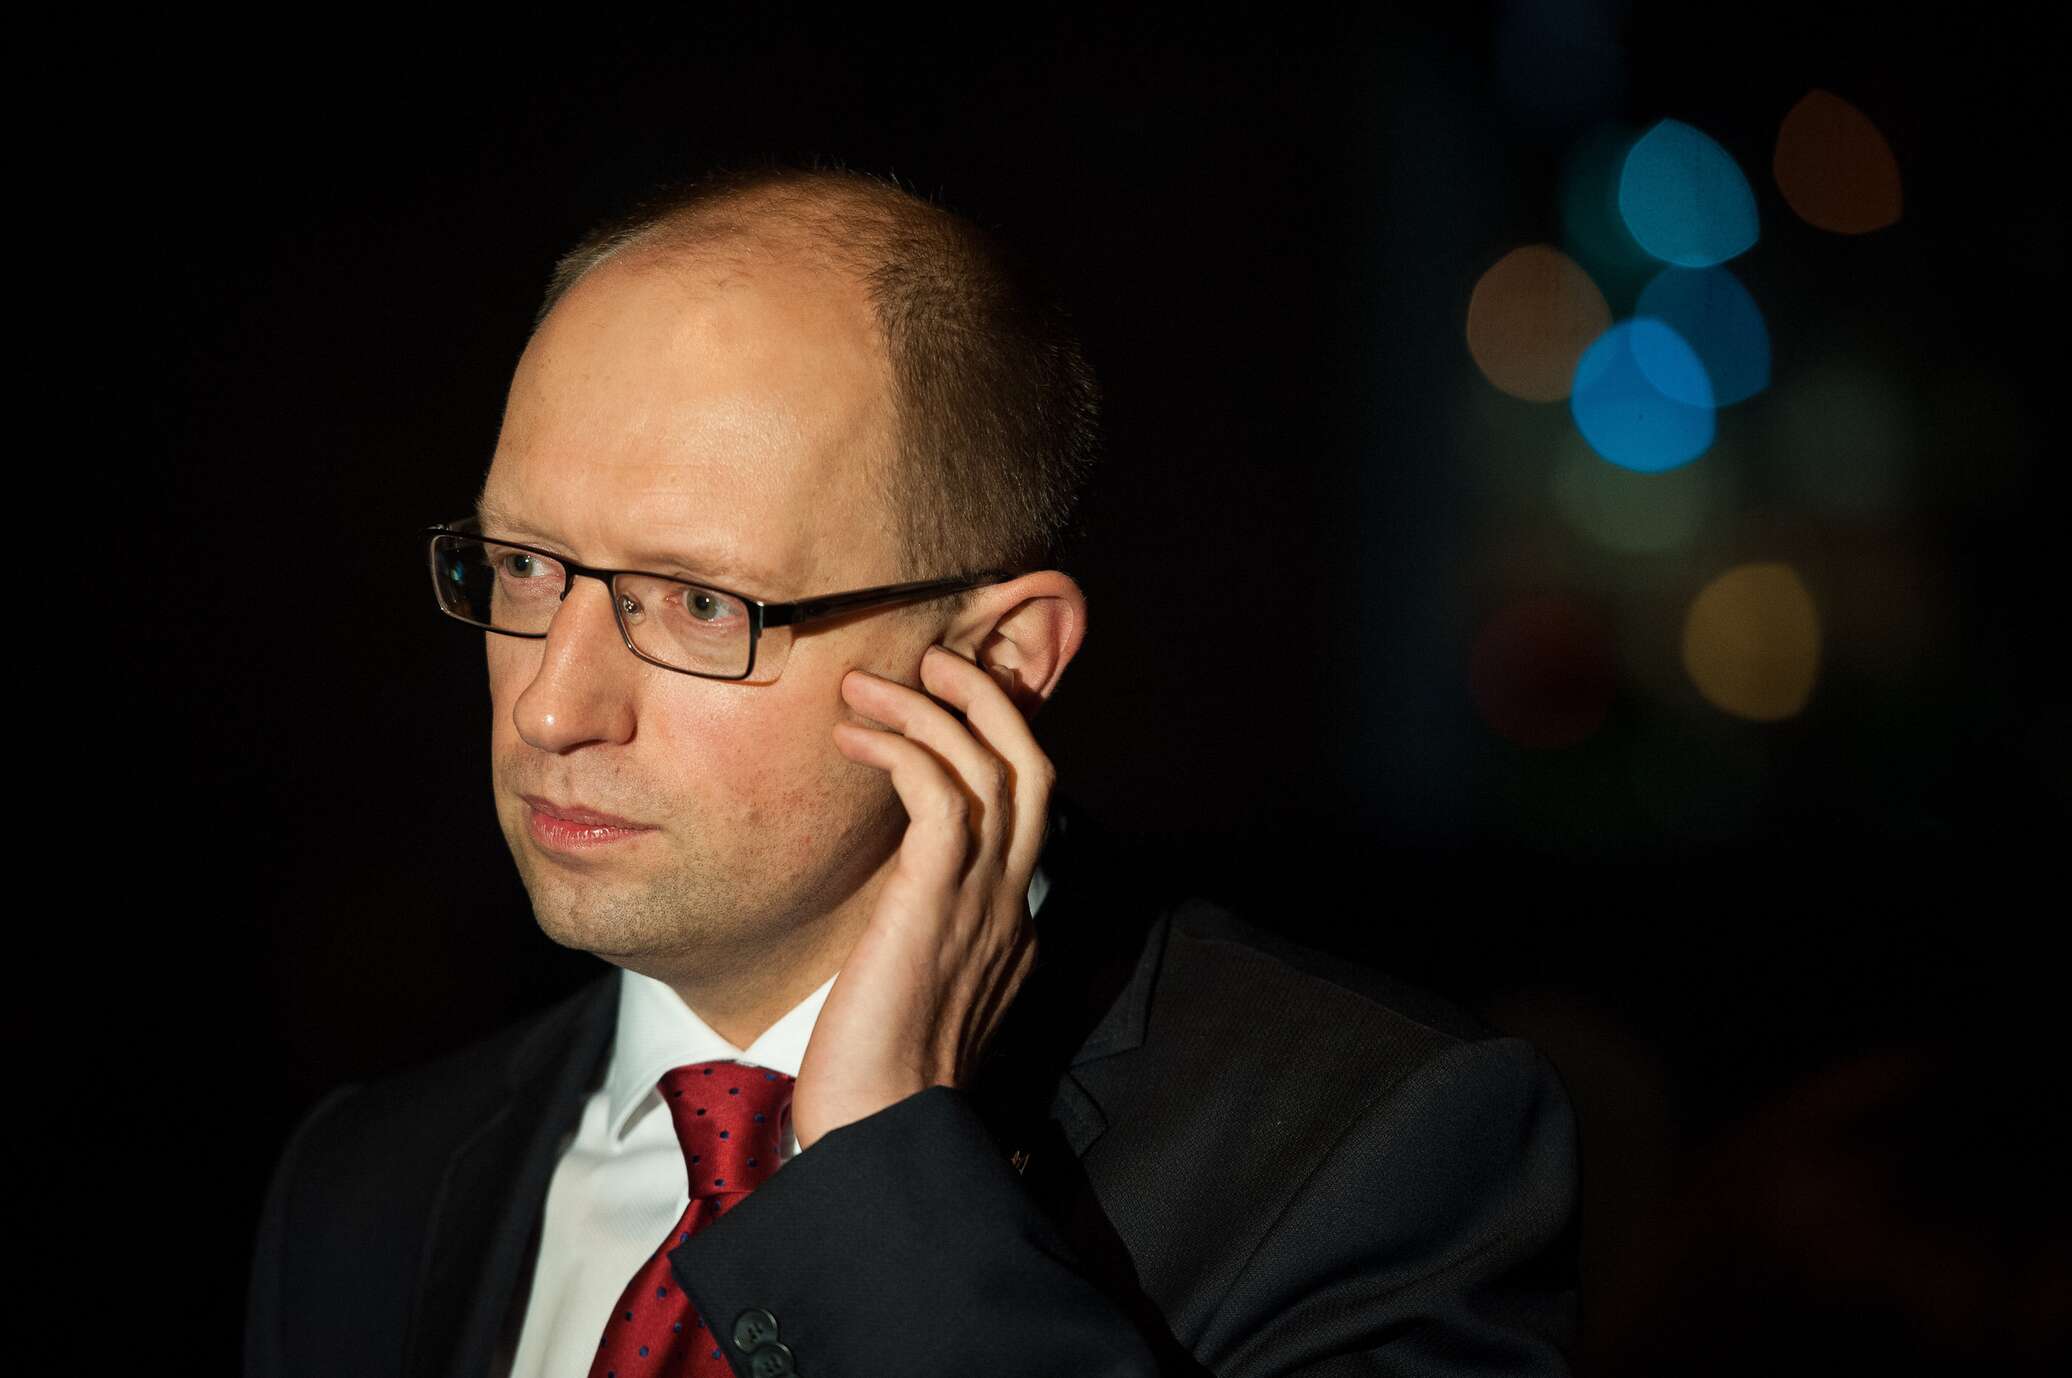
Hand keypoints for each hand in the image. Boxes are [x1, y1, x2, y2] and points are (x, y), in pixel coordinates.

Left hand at [792, 643, 1052, 1149]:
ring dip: (934, 707)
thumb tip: (890, 898)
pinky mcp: (937, 896)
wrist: (883, 1132)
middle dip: (988, 698)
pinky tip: (856, 734)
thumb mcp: (912, 985)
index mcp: (1013, 922)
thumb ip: (921, 932)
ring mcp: (983, 897)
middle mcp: (1012, 900)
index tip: (940, 707)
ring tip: (870, 683)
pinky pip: (940, 791)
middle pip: (1032, 763)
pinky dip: (904, 746)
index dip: (993, 743)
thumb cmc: (877, 1075)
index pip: (1026, 806)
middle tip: (931, 661)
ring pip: (993, 763)